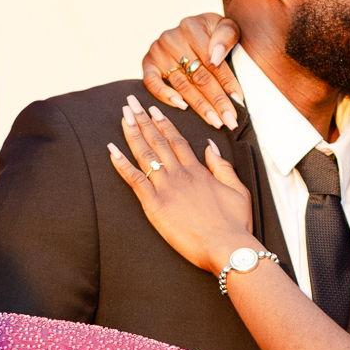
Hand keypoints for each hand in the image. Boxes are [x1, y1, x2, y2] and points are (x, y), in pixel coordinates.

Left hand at [106, 97, 254, 273]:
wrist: (227, 246)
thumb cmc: (235, 224)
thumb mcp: (238, 190)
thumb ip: (222, 167)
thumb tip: (210, 147)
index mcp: (198, 171)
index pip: (176, 140)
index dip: (163, 124)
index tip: (153, 110)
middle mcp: (180, 174)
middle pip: (158, 141)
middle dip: (142, 120)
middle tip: (131, 103)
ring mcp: (166, 188)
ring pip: (145, 154)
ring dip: (132, 133)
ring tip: (122, 116)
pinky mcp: (155, 205)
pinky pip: (134, 179)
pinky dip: (121, 164)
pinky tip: (111, 150)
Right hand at [142, 14, 241, 130]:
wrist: (191, 28)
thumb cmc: (212, 32)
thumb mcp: (225, 26)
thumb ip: (226, 36)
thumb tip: (215, 57)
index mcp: (192, 27)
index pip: (212, 62)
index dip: (227, 83)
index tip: (238, 102)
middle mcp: (172, 38)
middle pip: (199, 76)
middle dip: (216, 101)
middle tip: (230, 121)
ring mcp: (158, 51)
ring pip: (182, 85)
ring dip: (199, 106)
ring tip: (214, 121)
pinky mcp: (148, 63)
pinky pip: (152, 83)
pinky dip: (165, 95)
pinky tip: (182, 107)